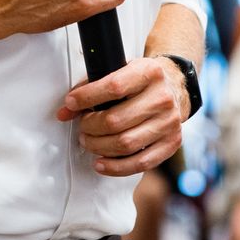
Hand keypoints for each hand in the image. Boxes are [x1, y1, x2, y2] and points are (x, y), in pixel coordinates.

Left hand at [54, 55, 183, 175]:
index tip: (71, 102)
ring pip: (125, 144)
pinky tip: (100, 162)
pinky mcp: (171, 143)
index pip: (114, 87)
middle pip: (116, 120)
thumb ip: (90, 88)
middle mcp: (163, 97)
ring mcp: (169, 122)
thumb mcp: (119, 72)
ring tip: (88, 141)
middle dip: (90, 126)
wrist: (174, 88)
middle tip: (82, 126)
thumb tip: (65, 111)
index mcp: (149, 72)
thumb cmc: (140, 81)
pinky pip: (140, 163)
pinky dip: (115, 167)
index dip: (87, 97)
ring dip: (98, 146)